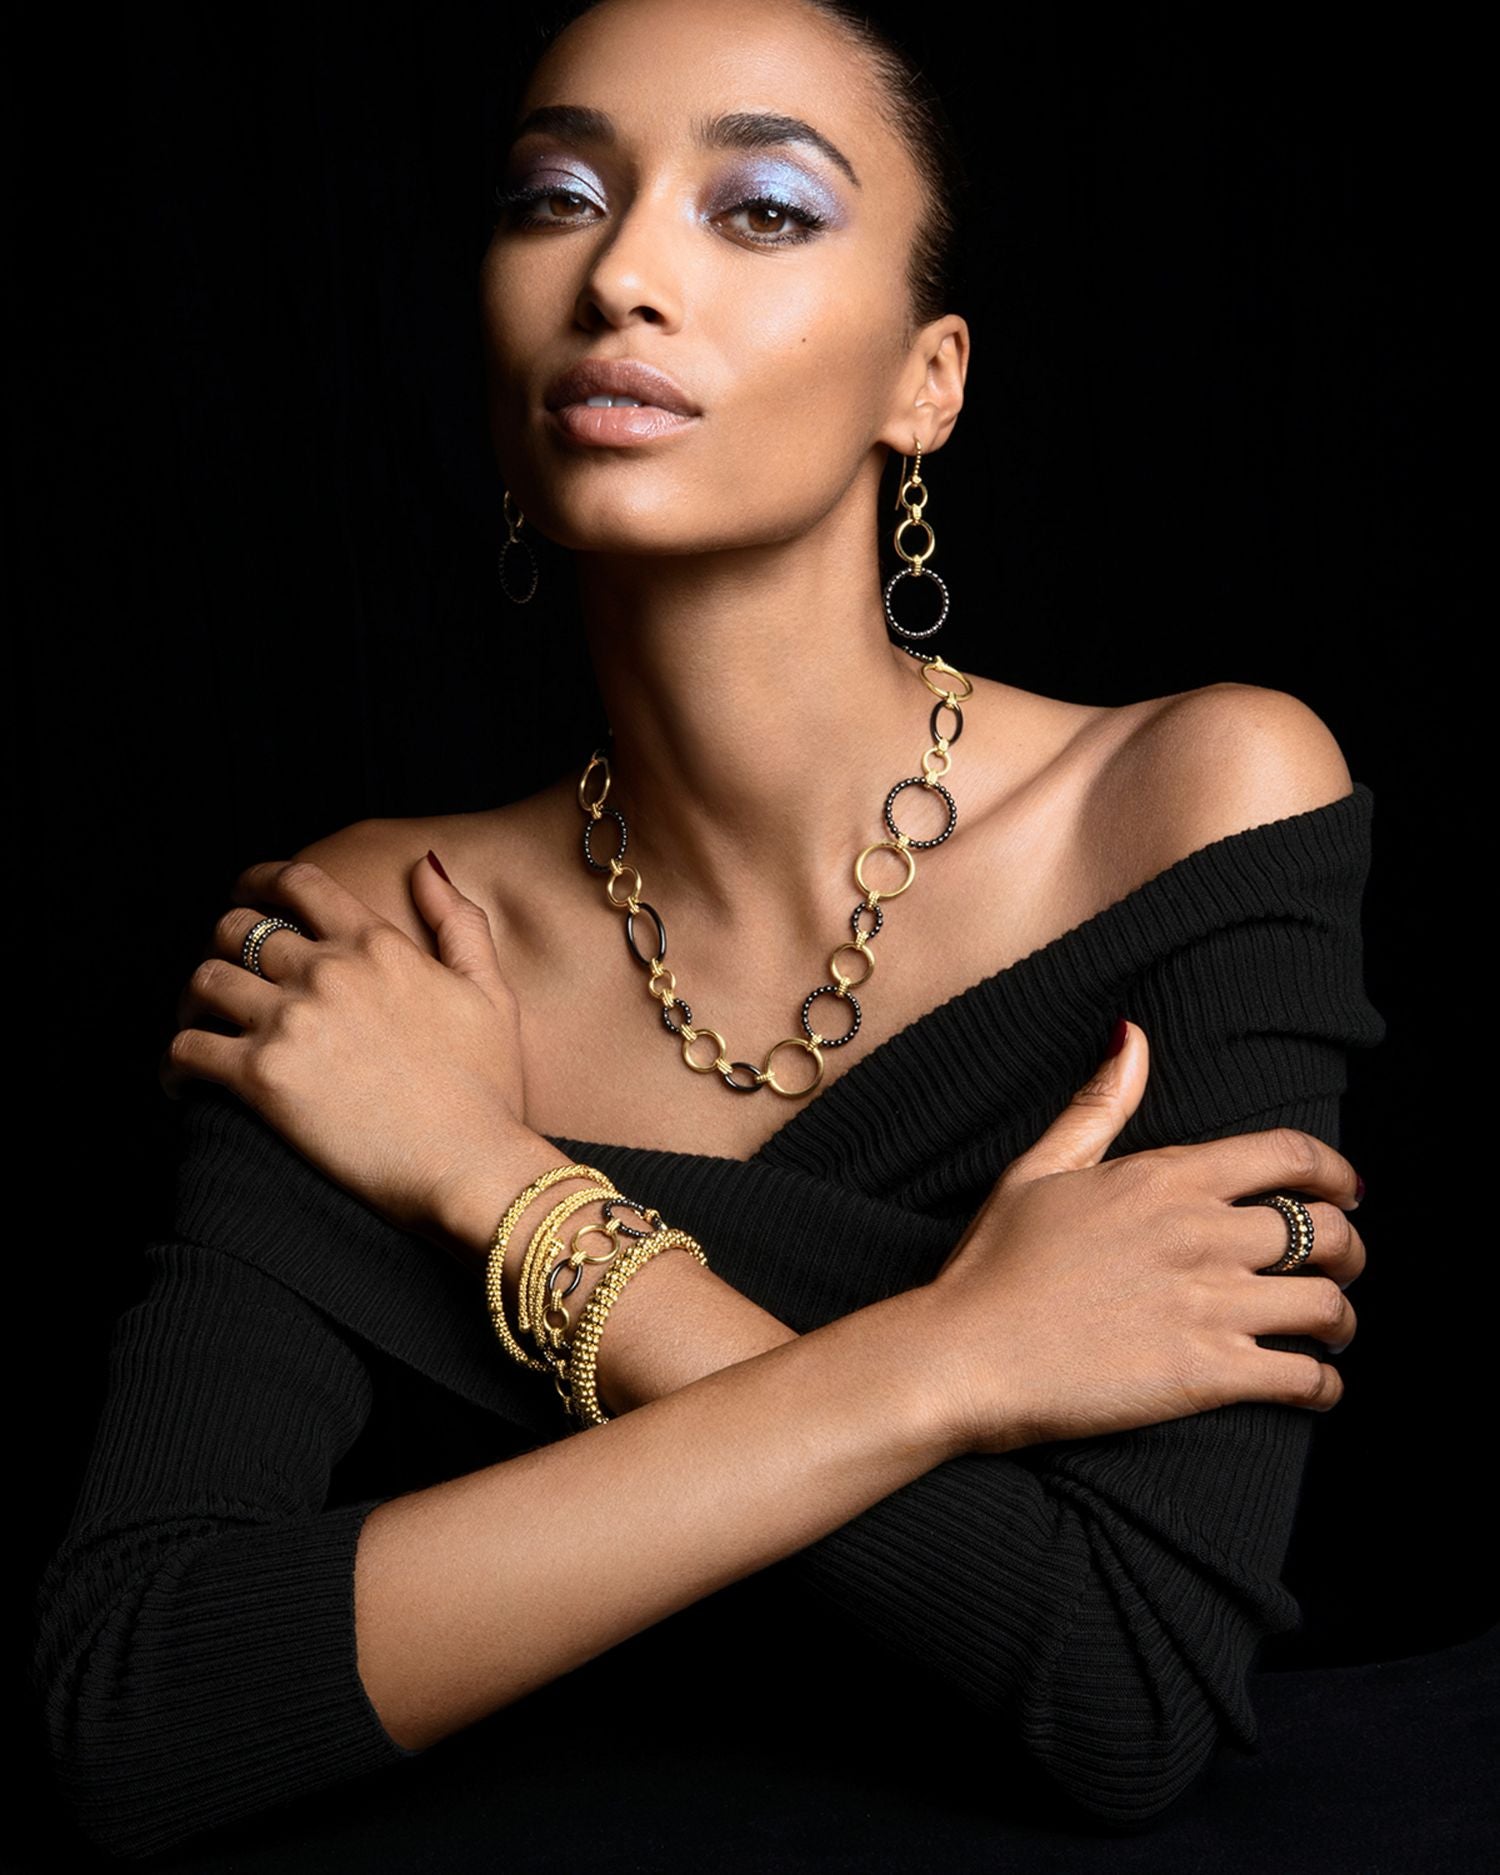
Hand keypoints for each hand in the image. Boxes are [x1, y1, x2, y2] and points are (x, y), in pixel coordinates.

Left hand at [161, 852, 527, 1243]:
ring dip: (193, 1002)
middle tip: (224, 976)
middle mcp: (327, 971)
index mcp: (377, 946)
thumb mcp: (490, 992)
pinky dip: (174, 1064)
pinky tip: (183, 1082)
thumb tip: (427, 866)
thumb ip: (460, 922)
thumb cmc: (487, 1090)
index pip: (298, 883)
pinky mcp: (261, 1078)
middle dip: (222, 946)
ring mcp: (290, 1021)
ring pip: (203, 982)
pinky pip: (186, 1050)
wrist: (470, 1165)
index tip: (244, 893)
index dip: (258, 880)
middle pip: (236, 929)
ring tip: (200, 1026)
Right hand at [928, 1020, 1367, 1455]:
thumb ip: (1098, 1104)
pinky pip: (1304, 1379)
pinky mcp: (1207, 1373)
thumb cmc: (993, 1263)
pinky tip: (1314, 1388)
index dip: (1335, 1173)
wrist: (964, 1354)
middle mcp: (1199, 1233)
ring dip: (1341, 1320)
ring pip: (1327, 1306)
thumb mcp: (1039, 1168)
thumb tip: (1132, 1034)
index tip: (1348, 1192)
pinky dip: (1324, 1386)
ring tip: (1330, 1333)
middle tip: (1340, 1270)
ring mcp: (1207, 1304)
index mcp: (1165, 1177)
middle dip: (1349, 1252)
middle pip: (1325, 1232)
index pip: (1289, 1155)